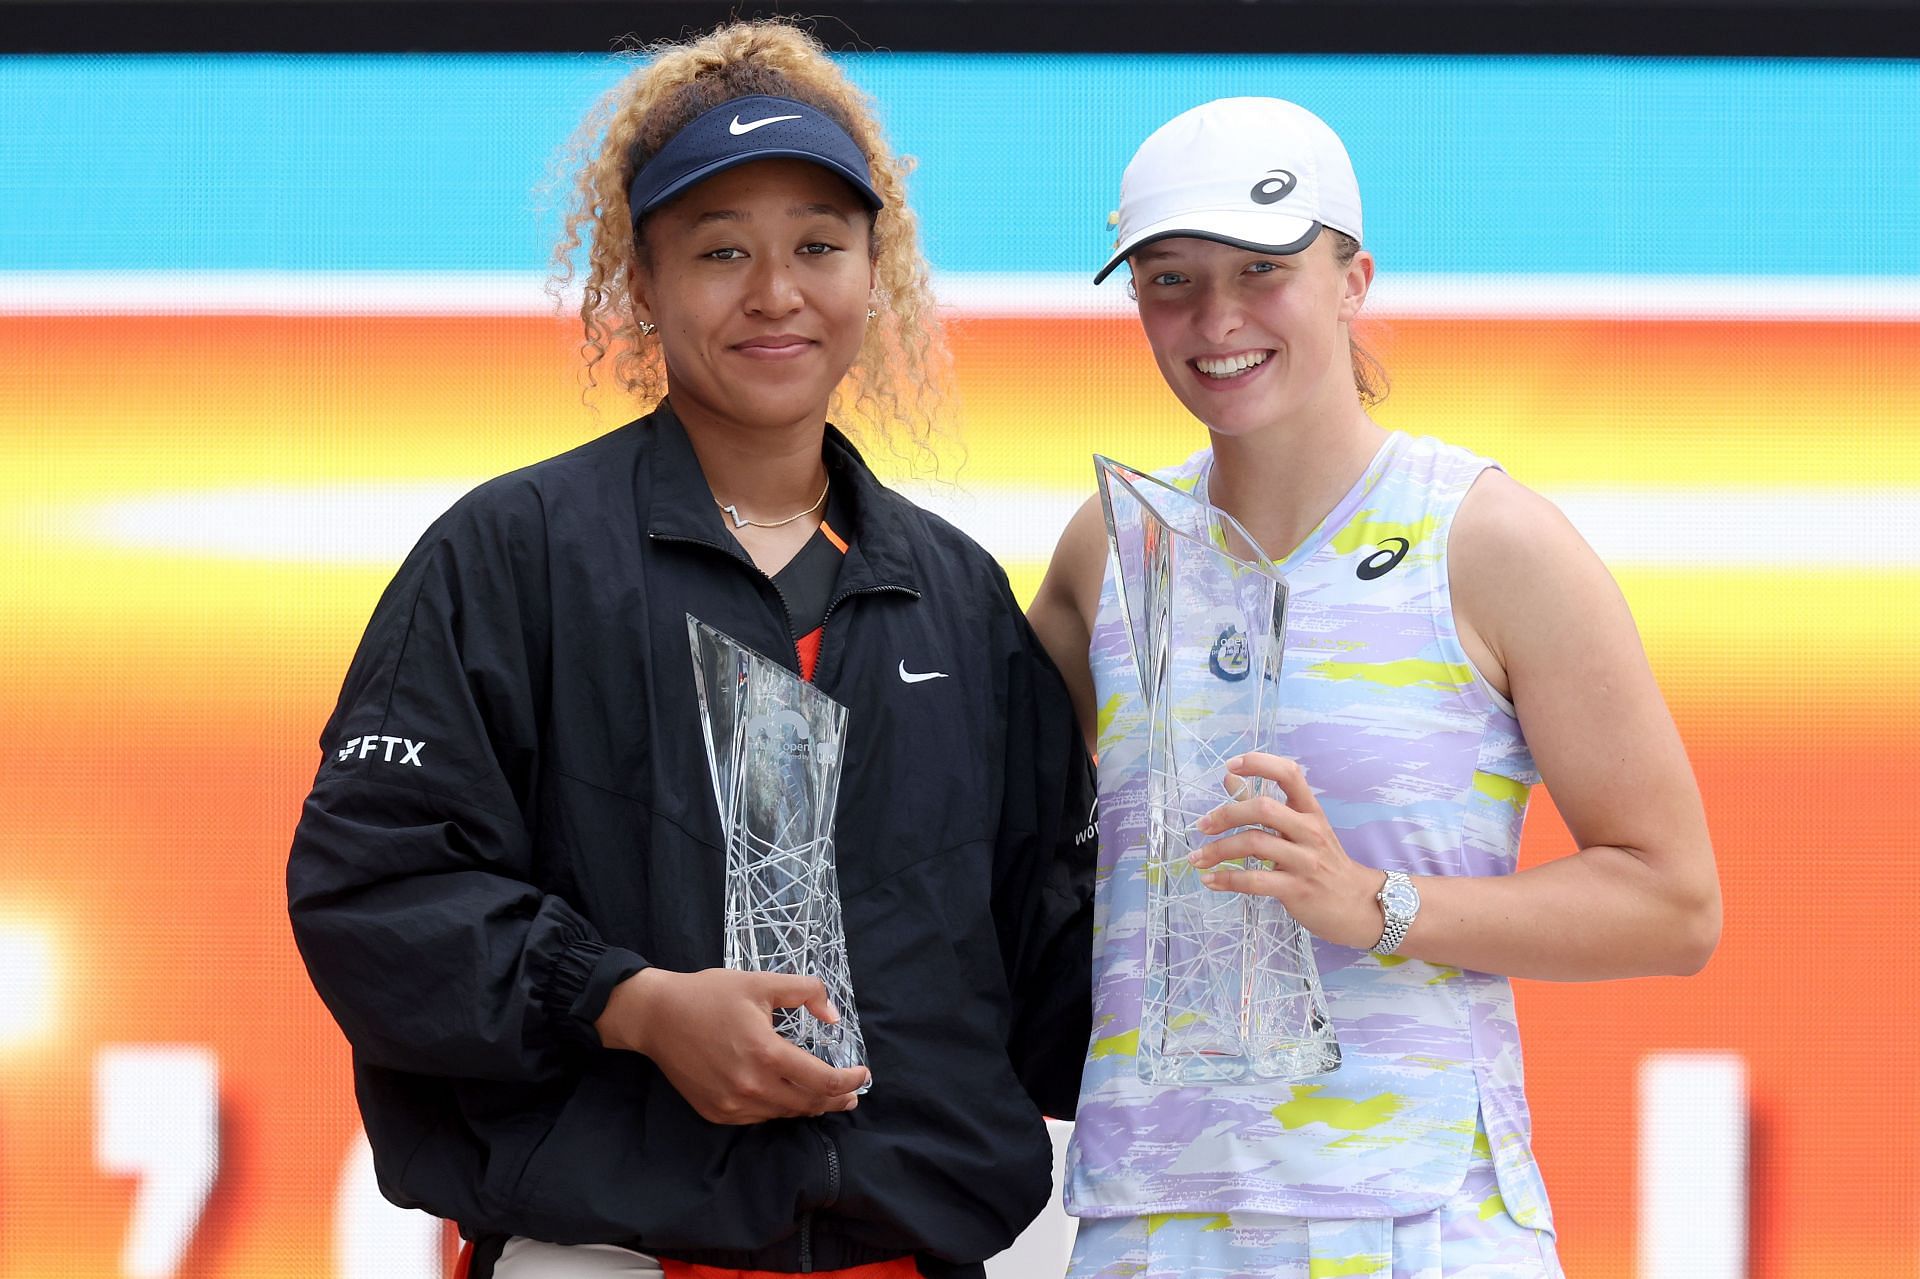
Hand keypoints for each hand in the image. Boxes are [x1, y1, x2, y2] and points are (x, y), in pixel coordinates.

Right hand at [595, 968, 868, 1123]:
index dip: (849, 1081)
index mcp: (766, 1054)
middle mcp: (751, 1087)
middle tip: (851, 1094)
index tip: (862, 1075)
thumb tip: (834, 1017)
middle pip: (808, 1104)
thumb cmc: (710, 994)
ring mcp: (732, 1105)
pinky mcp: (717, 1113)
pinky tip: (786, 1097)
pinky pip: (759, 1117)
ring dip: (809, 1106)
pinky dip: (779, 1108)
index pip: (822, 1080)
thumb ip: (806, 992)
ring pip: (784, 1114)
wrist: (657, 1017)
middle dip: (835, 1099)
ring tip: (824, 1096)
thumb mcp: (762, 982)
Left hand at [1188, 752, 1387, 950]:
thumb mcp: (1301, 829)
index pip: (1290, 774)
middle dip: (1226, 814)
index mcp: (1311, 812)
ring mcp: (1305, 861)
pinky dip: (1226, 880)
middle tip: (1203, 825)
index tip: (1230, 765)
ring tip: (1197, 858)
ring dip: (1217, 850)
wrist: (1357, 905)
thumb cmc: (1324, 863)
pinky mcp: (1297, 889)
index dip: (1259, 763)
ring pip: (1254, 844)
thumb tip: (1229, 779)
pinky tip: (1210, 880)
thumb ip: (1265, 804)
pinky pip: (1254, 881)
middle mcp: (1310, 831)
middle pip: (1264, 808)